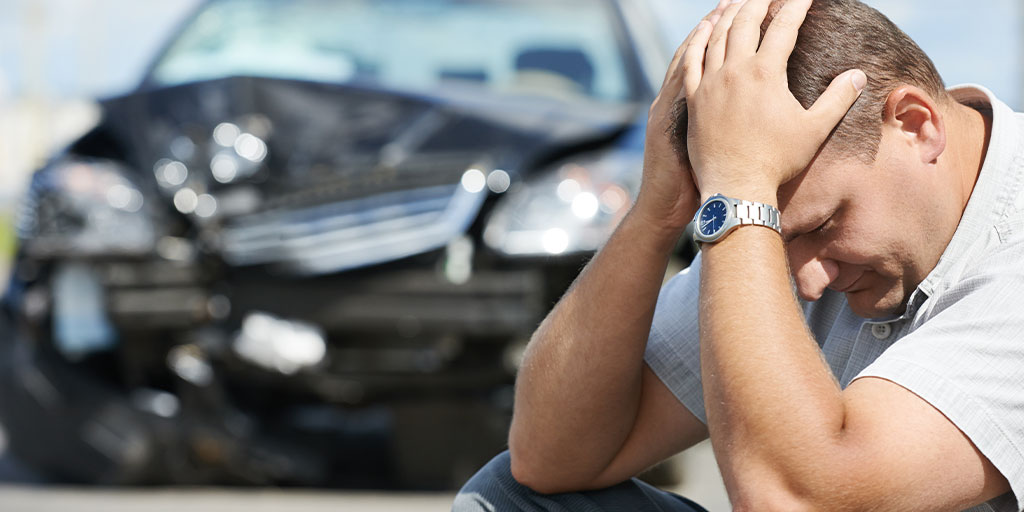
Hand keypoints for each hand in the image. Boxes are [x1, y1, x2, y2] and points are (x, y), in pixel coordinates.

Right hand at [634, 0, 733, 234]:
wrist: (665, 208)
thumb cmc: (689, 185)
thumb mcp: (702, 147)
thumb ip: (720, 123)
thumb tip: (751, 109)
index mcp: (686, 102)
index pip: (707, 57)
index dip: (721, 33)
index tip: (740, 9)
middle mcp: (677, 98)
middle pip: (702, 48)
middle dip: (722, 20)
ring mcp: (670, 106)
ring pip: (689, 57)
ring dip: (708, 29)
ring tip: (726, 5)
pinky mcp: (669, 119)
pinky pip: (680, 79)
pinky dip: (691, 56)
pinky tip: (704, 37)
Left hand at [682, 0, 865, 204]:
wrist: (736, 187)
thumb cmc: (777, 161)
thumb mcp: (814, 130)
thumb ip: (838, 99)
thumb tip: (859, 75)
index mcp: (765, 73)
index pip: (783, 26)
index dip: (796, 6)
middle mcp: (734, 71)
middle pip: (745, 21)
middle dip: (759, 2)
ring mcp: (710, 84)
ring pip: (717, 36)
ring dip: (729, 13)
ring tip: (739, 2)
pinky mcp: (693, 99)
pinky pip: (692, 60)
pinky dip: (699, 39)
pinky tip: (705, 29)